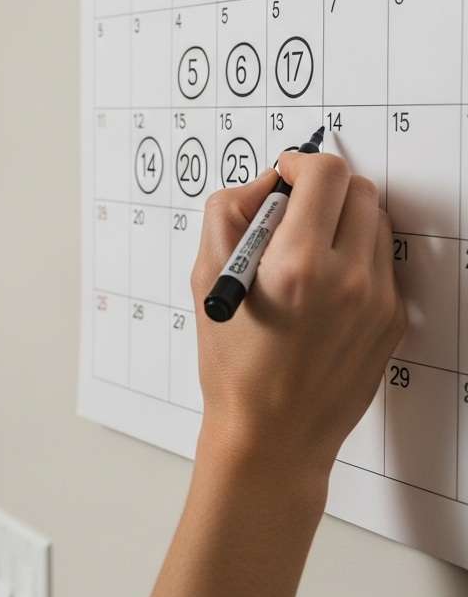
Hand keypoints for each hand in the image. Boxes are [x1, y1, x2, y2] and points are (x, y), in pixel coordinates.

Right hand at [192, 152, 405, 484]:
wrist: (272, 434)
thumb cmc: (234, 365)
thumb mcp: (205, 280)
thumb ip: (227, 214)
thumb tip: (262, 184)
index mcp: (297, 266)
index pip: (326, 174)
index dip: (301, 162)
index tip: (285, 174)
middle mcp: (347, 280)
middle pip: (359, 189)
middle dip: (323, 188)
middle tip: (294, 211)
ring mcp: (377, 301)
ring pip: (376, 221)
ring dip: (343, 219)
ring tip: (307, 251)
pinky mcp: (392, 319)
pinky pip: (381, 261)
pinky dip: (355, 256)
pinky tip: (322, 285)